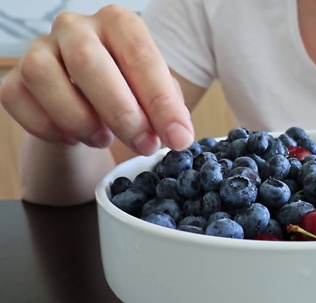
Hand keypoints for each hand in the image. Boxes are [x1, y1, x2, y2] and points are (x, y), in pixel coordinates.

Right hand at [0, 5, 192, 154]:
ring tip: (104, 139)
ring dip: (79, 120)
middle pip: (88, 62)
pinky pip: (18, 101)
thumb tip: (178, 133)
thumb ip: (168, 109)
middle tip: (144, 144)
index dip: (162, 102)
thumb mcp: (156, 95)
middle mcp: (75, 27)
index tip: (178, 138)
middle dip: (120, 113)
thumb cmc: (129, 92)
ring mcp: (39, 49)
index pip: (140, 56)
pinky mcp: (14, 79)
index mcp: (119, 24)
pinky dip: (49, 129)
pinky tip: (73, 137)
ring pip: (44, 77)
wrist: (89, 103)